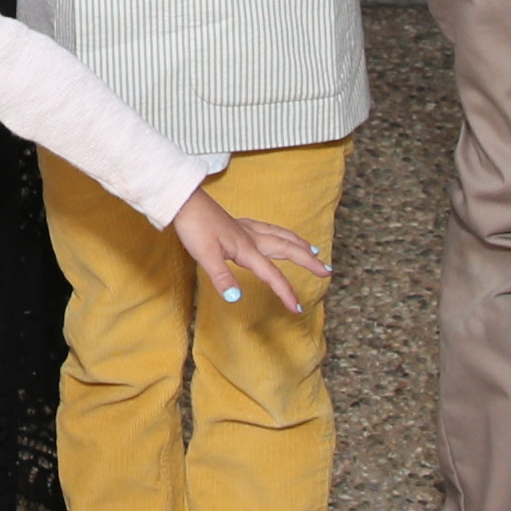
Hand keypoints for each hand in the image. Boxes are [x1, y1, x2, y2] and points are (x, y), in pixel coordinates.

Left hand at [169, 185, 329, 307]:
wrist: (183, 201)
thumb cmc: (193, 227)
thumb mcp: (205, 256)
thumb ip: (222, 278)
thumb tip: (237, 299)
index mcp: (247, 249)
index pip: (272, 274)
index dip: (286, 292)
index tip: (298, 309)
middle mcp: (251, 238)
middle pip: (287, 249)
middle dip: (309, 261)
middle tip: (328, 271)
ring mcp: (245, 229)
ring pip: (280, 236)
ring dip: (299, 244)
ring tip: (314, 250)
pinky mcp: (238, 224)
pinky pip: (268, 229)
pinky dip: (281, 234)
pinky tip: (278, 235)